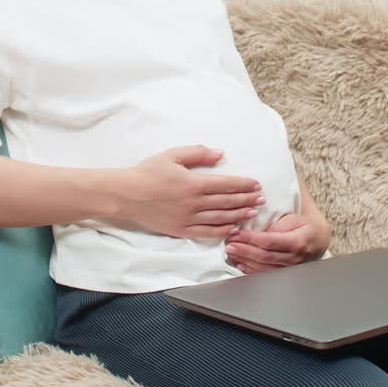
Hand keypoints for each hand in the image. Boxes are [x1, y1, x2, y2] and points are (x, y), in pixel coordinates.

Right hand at [117, 145, 263, 239]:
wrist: (126, 195)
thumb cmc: (148, 172)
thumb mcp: (172, 155)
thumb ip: (197, 154)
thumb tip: (220, 154)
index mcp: (193, 183)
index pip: (226, 184)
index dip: (244, 185)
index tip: (256, 185)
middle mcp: (194, 203)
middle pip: (227, 202)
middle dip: (247, 200)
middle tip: (261, 199)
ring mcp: (188, 218)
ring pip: (220, 218)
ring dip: (239, 215)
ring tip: (253, 213)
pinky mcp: (180, 230)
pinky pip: (206, 232)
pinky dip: (222, 231)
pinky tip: (233, 229)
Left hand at [224, 212, 329, 273]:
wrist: (317, 240)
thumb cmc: (303, 227)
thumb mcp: (293, 219)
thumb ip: (277, 225)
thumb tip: (260, 231)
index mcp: (297, 242)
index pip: (269, 241)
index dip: (251, 238)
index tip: (237, 233)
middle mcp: (294, 258)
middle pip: (264, 256)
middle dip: (244, 250)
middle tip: (229, 244)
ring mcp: (290, 269)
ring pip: (263, 267)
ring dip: (245, 260)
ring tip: (231, 253)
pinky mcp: (284, 274)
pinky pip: (266, 274)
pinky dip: (251, 270)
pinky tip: (240, 264)